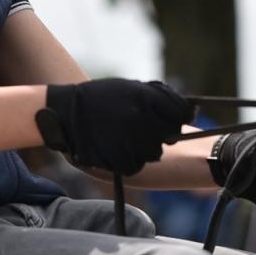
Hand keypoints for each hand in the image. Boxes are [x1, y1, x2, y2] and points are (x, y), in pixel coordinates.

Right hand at [36, 79, 192, 176]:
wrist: (63, 113)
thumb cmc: (100, 99)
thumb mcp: (131, 88)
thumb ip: (162, 98)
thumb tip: (192, 111)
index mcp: (146, 98)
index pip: (182, 113)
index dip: (178, 117)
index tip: (169, 119)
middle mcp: (141, 118)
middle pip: (169, 136)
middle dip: (158, 133)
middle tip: (136, 127)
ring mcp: (131, 140)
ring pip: (154, 153)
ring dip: (142, 148)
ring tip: (121, 136)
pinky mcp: (120, 159)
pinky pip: (136, 166)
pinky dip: (127, 160)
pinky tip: (113, 148)